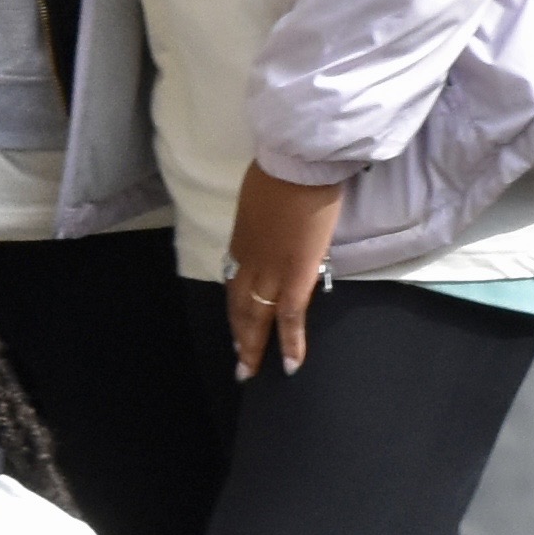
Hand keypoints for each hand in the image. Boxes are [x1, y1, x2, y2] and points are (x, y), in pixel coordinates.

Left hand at [225, 168, 345, 378]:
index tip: (236, 321)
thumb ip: (265, 215)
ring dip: (253, 346)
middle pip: (238, 304)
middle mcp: (248, 259)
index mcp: (242, 239)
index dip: (235, 303)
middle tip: (239, 362)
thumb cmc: (285, 170)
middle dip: (238, 335)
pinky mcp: (295, 276)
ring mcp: (269, 270)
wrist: (298, 164)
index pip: (235, 278)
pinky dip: (291, 342)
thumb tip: (275, 219)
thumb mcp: (262, 195)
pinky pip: (290, 317)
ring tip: (251, 370)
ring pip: (255, 316)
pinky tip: (292, 364)